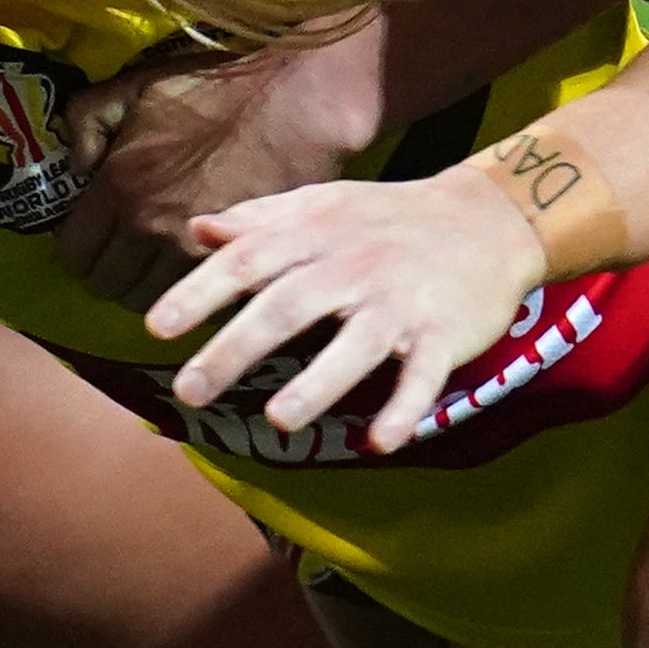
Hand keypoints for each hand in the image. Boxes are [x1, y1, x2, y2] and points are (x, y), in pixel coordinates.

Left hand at [56, 25, 392, 315]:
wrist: (294, 98)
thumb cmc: (215, 86)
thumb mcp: (132, 85)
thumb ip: (85, 123)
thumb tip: (74, 167)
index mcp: (120, 187)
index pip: (75, 253)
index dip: (74, 250)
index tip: (87, 240)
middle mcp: (152, 228)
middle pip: (108, 285)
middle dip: (106, 272)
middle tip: (117, 255)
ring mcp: (197, 249)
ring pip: (151, 301)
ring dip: (144, 288)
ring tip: (152, 267)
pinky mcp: (238, 258)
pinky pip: (198, 297)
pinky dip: (189, 292)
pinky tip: (191, 273)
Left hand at [147, 159, 548, 456]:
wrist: (491, 217)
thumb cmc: (389, 218)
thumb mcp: (324, 205)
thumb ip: (260, 222)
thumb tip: (197, 230)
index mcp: (317, 234)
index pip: (248, 261)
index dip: (200, 292)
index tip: (157, 327)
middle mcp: (354, 266)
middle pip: (288, 306)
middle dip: (236, 348)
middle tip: (190, 391)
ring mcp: (401, 301)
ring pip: (356, 343)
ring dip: (319, 383)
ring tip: (279, 420)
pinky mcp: (445, 332)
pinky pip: (424, 374)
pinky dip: (405, 408)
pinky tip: (380, 442)